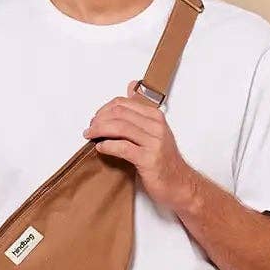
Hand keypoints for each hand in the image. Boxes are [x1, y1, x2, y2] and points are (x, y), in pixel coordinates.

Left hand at [83, 80, 195, 211]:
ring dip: (99, 131)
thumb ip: (140, 111)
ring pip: (119, 128)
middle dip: (99, 119)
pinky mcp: (148, 159)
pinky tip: (100, 148)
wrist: (179, 184)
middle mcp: (156, 126)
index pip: (124, 104)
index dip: (104, 109)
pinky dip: (107, 146)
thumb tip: (130, 86)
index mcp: (156, 117)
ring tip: (90, 136)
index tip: (96, 119)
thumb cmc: (164, 160)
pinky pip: (122, 147)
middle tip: (90, 128)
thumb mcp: (155, 131)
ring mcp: (153, 142)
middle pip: (119, 114)